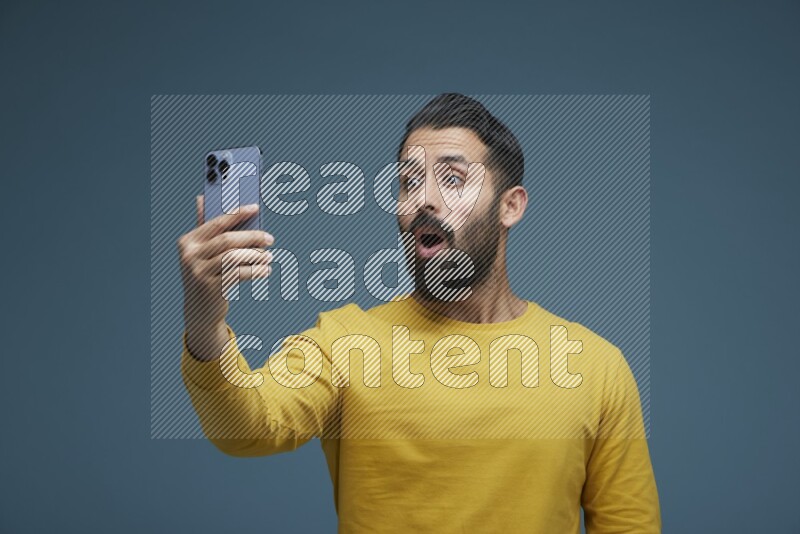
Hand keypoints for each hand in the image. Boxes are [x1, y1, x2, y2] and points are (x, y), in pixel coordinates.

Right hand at [177, 195, 273, 359]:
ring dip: (256, 256)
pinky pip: (239, 274)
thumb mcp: (201, 252)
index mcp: (187, 241)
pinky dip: (255, 271)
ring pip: (234, 257)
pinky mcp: (210, 287)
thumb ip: (204, 226)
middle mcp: (189, 256)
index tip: (256, 208)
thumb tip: (202, 198)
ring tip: (269, 257)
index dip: (237, 213)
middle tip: (270, 238)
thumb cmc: (205, 273)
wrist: (198, 310)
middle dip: (252, 237)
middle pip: (227, 240)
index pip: (216, 223)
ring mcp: (198, 272)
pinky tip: (265, 270)